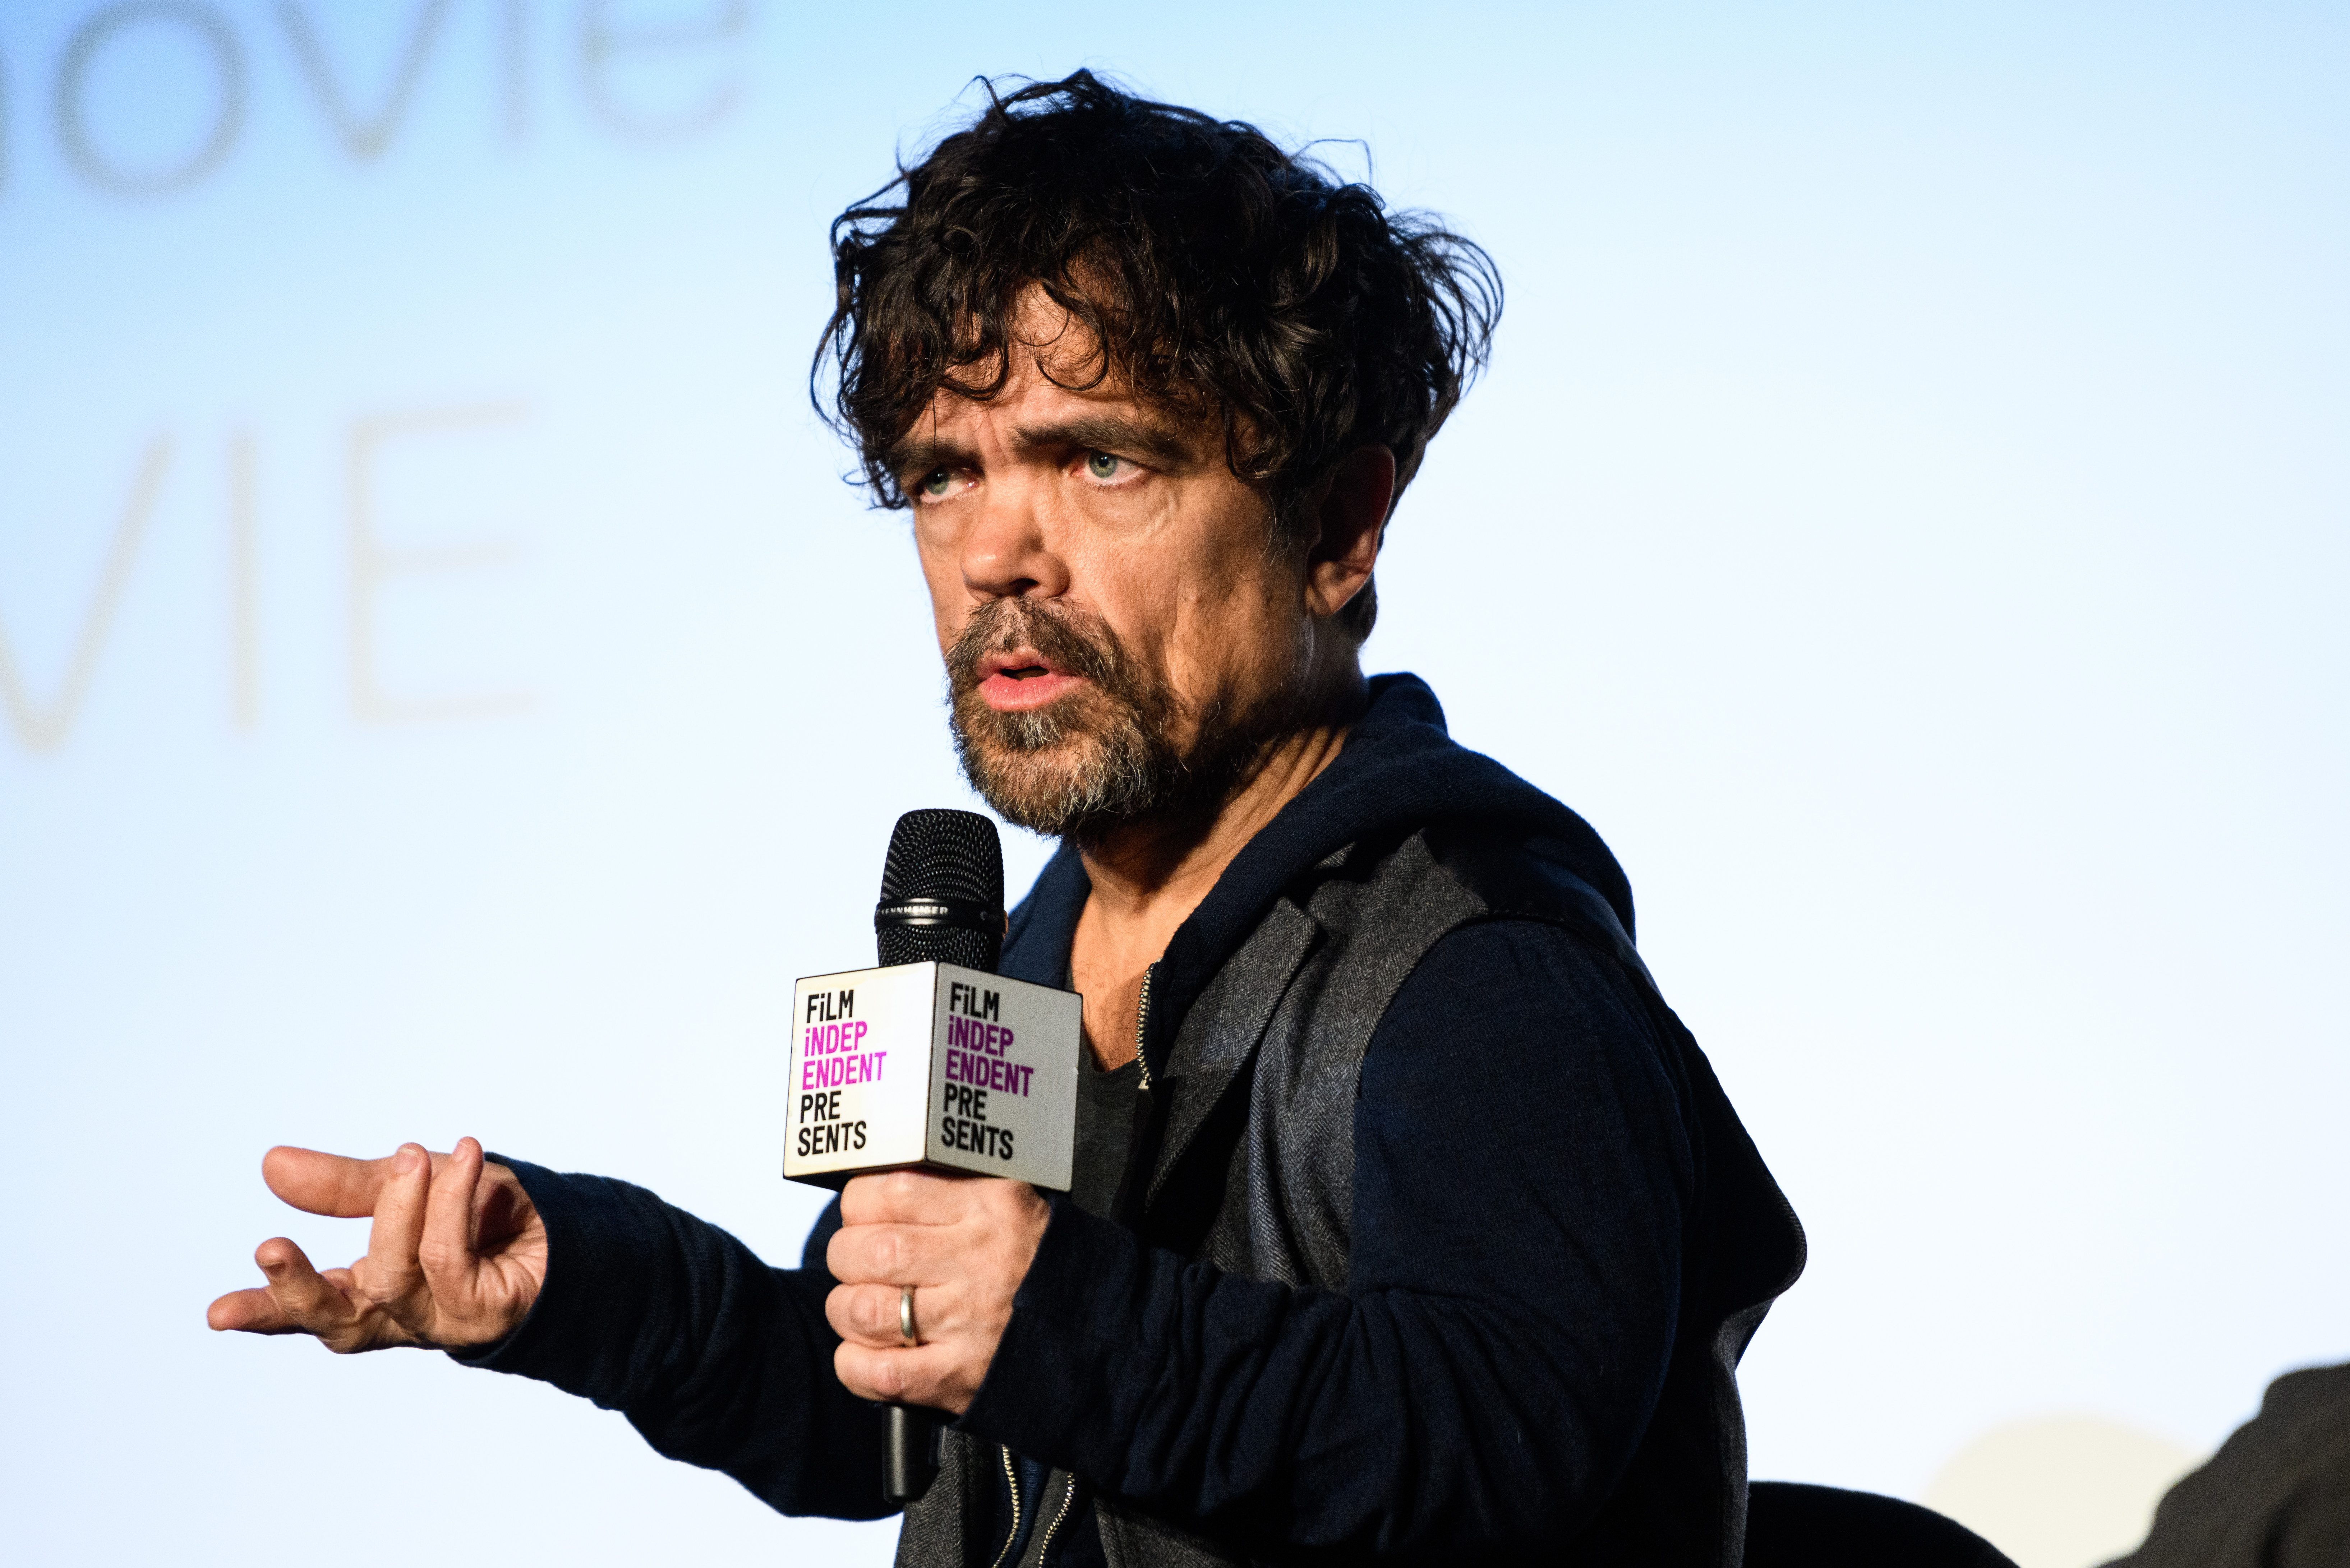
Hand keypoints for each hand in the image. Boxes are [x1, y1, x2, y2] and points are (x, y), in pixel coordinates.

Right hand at [206, 1139, 545, 1352]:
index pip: (307, 1307)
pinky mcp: (484, 1313)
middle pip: (338, 1320)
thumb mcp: (406, 1186)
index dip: (263, 1311)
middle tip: (270, 1247)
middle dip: (302, 1287)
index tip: (215, 1314)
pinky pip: (450, 1258)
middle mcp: (396, 1316)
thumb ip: (342, 1185)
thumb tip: (271, 1164)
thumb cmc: (478, 1213)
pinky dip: (452, 1202)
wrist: (561, 1227)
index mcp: (366, 1291)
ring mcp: (440, 1321)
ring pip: (396, 1278)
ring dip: (398, 1212)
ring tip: (411, 1158)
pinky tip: (464, 1159)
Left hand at [826, 1171, 1049, 1414]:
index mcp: (990, 1206)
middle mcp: (978, 1260)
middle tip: (857, 1263)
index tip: (865, 1216)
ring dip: (846, 1310)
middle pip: (868, 1251)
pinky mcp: (959, 1377)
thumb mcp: (1011, 1203)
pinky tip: (866, 1353)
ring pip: (863, 1311)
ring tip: (862, 1308)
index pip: (890, 1190)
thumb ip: (951, 1189)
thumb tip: (878, 1187)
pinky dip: (855, 1364)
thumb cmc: (1039, 1263)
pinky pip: (879, 1373)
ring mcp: (968, 1322)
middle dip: (845, 1257)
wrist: (1100, 1333)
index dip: (859, 1205)